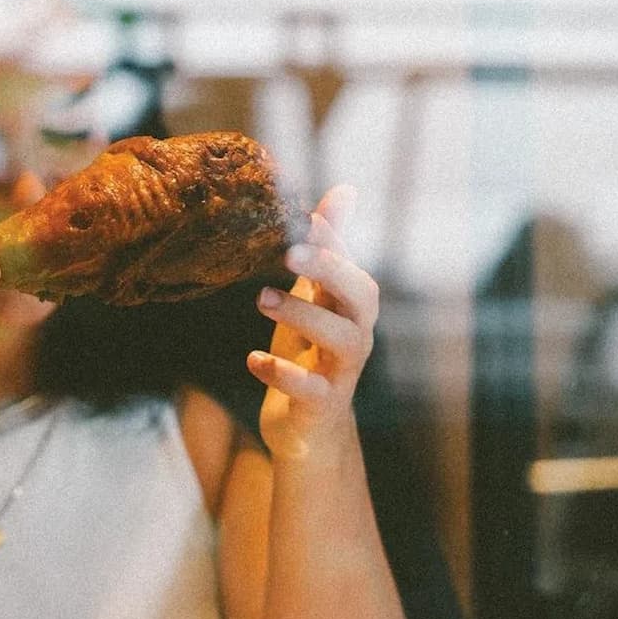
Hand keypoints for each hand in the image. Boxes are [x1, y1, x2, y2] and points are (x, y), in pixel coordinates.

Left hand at [248, 185, 376, 460]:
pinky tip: (255, 360)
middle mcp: (358, 334)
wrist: (308, 428)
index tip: (301, 217)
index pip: (350, 262)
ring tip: (260, 298)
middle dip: (330, 270)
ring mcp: (344, 371)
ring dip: (302, 315)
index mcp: (353, 305)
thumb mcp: (315, 297)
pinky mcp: (323, 405)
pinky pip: (312, 389)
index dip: (331, 239)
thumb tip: (345, 190)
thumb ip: (326, 248)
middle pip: (362, 296)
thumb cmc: (310, 353)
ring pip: (342, 340)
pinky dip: (283, 373)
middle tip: (287, 252)